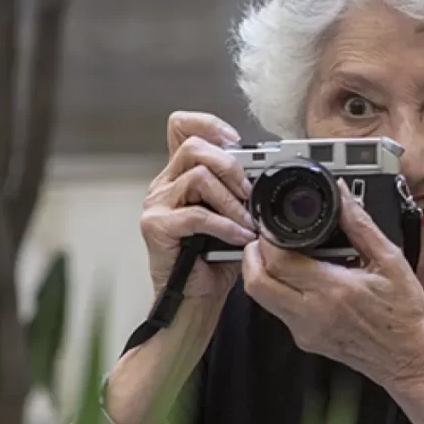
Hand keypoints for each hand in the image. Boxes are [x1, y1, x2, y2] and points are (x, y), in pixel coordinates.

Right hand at [140, 111, 256, 304]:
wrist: (196, 298)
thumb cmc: (214, 258)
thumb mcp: (232, 214)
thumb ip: (238, 188)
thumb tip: (267, 169)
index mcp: (179, 174)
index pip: (182, 125)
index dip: (210, 125)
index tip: (236, 143)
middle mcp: (164, 184)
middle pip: (194, 146)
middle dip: (231, 166)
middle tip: (250, 193)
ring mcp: (156, 204)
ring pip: (198, 176)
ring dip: (231, 200)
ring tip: (247, 221)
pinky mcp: (156, 227)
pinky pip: (196, 215)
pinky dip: (224, 226)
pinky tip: (238, 237)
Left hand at [242, 179, 423, 386]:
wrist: (411, 359)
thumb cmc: (405, 313)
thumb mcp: (390, 260)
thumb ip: (360, 225)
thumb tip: (341, 195)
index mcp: (332, 291)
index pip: (278, 262)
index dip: (267, 239)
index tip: (274, 225)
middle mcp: (311, 314)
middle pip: (255, 283)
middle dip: (251, 255)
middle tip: (265, 238)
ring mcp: (305, 331)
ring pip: (261, 299)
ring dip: (261, 272)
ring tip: (280, 253)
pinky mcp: (305, 340)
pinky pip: (277, 310)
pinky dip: (277, 289)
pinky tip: (298, 276)